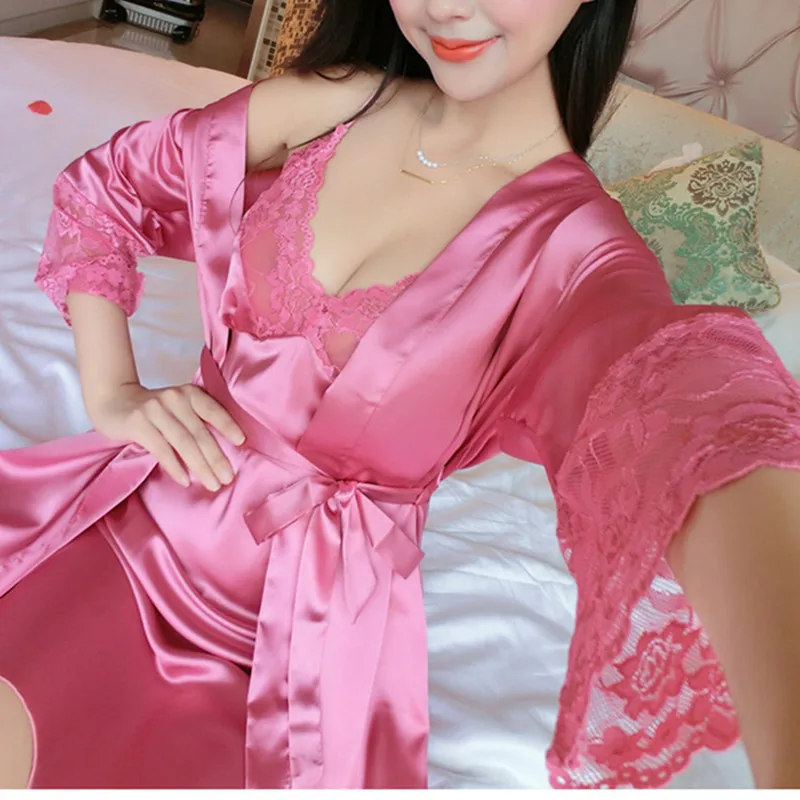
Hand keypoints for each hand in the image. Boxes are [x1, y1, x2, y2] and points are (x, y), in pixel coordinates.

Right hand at [89, 382, 245, 490]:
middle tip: (228, 478)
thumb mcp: (177, 407)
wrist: (113, 399)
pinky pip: (161, 449)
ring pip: (184, 442)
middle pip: (200, 432)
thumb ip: (195, 420)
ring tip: (212, 483)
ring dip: (200, 466)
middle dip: (216, 458)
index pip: (213, 410)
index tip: (242, 442)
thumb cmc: (153, 409)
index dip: (228, 426)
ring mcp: (155, 410)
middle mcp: (174, 399)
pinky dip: (175, 466)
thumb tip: (223, 451)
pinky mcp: (138, 423)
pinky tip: (185, 480)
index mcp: (189, 393)